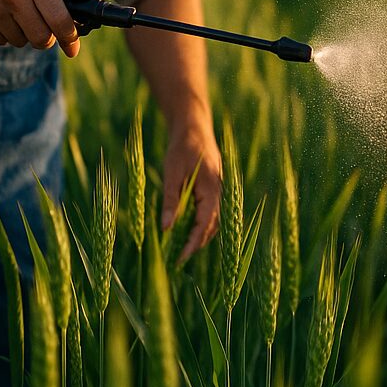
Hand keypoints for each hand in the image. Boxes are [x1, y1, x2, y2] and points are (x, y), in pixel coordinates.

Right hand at [0, 0, 84, 55]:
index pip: (60, 18)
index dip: (70, 37)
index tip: (73, 45)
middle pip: (42, 37)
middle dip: (47, 37)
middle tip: (44, 26)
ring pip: (21, 41)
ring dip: (25, 33)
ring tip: (16, 10)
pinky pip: (2, 41)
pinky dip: (6, 32)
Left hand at [162, 114, 221, 260]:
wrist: (194, 127)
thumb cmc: (182, 148)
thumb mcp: (172, 173)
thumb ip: (171, 201)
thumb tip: (166, 229)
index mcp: (212, 190)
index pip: (205, 225)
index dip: (192, 244)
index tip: (179, 259)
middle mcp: (220, 193)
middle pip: (211, 227)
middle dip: (196, 243)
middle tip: (178, 258)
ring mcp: (219, 191)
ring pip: (213, 220)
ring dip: (199, 235)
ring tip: (181, 247)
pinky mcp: (214, 188)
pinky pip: (211, 211)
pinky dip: (201, 223)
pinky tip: (188, 227)